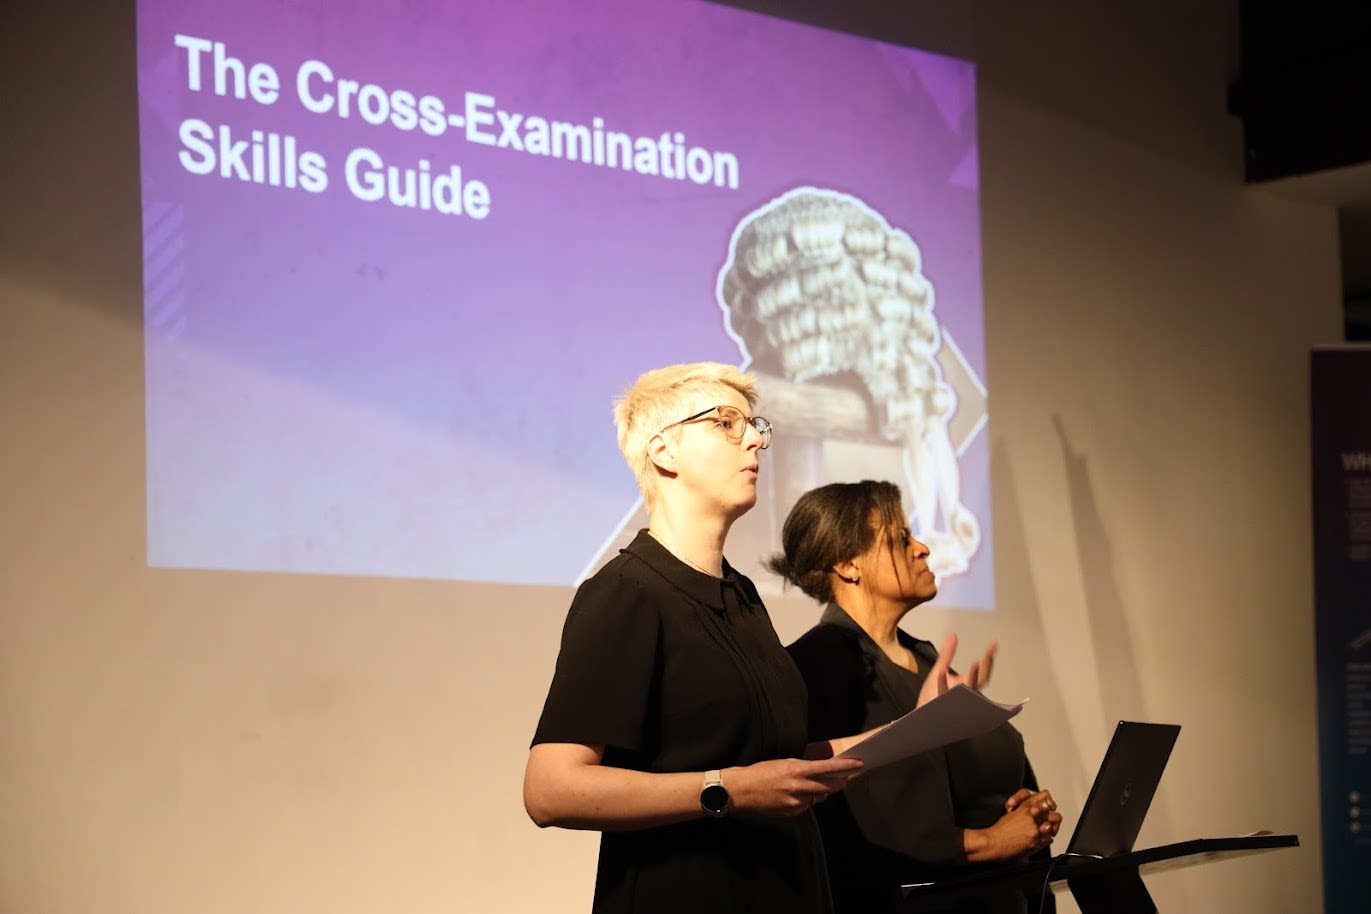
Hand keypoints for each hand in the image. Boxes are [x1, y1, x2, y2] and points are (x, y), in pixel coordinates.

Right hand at [723, 756, 863, 817]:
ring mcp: (795, 802)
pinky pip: (806, 806)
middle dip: (838, 782)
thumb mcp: (782, 763)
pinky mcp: (791, 812)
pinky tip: (792, 796)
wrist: (740, 790)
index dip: (846, 766)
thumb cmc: (759, 772)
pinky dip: (805, 801)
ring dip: (817, 792)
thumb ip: (802, 769)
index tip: (859, 764)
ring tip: (804, 785)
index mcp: (796, 769)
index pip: (828, 768)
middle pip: (829, 786)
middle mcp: (798, 786)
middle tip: (845, 779)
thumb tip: (819, 773)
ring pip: (818, 797)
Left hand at [915, 634, 997, 705]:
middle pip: (980, 681)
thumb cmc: (931, 698)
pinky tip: (941, 671)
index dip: (989, 659)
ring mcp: (954, 702)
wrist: (920, 718)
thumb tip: (953, 636)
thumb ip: (947, 654)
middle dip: (985, 668)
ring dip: (972, 678)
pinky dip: (943, 683)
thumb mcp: (939, 670)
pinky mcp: (941, 706)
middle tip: (987, 655)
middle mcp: (964, 695)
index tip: (994, 645)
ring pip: (967, 691)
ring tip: (975, 664)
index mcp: (966, 686)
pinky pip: (944, 694)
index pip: (982, 672)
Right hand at [999, 788, 1061, 855]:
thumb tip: (1035, 809)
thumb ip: (1025, 809)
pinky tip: (1037, 840)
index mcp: (1026, 806)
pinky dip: (1044, 841)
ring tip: (1043, 833)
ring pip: (1053, 828)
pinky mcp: (1036, 841)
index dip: (1048, 802)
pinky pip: (1049, 840)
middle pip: (1055, 814)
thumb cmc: (999, 830)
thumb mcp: (1012, 812)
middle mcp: (1032, 815)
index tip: (1048, 808)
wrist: (993, 842)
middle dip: (1053, 820)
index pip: (1045, 796)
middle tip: (1047, 823)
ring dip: (1049, 831)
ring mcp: (1036, 829)